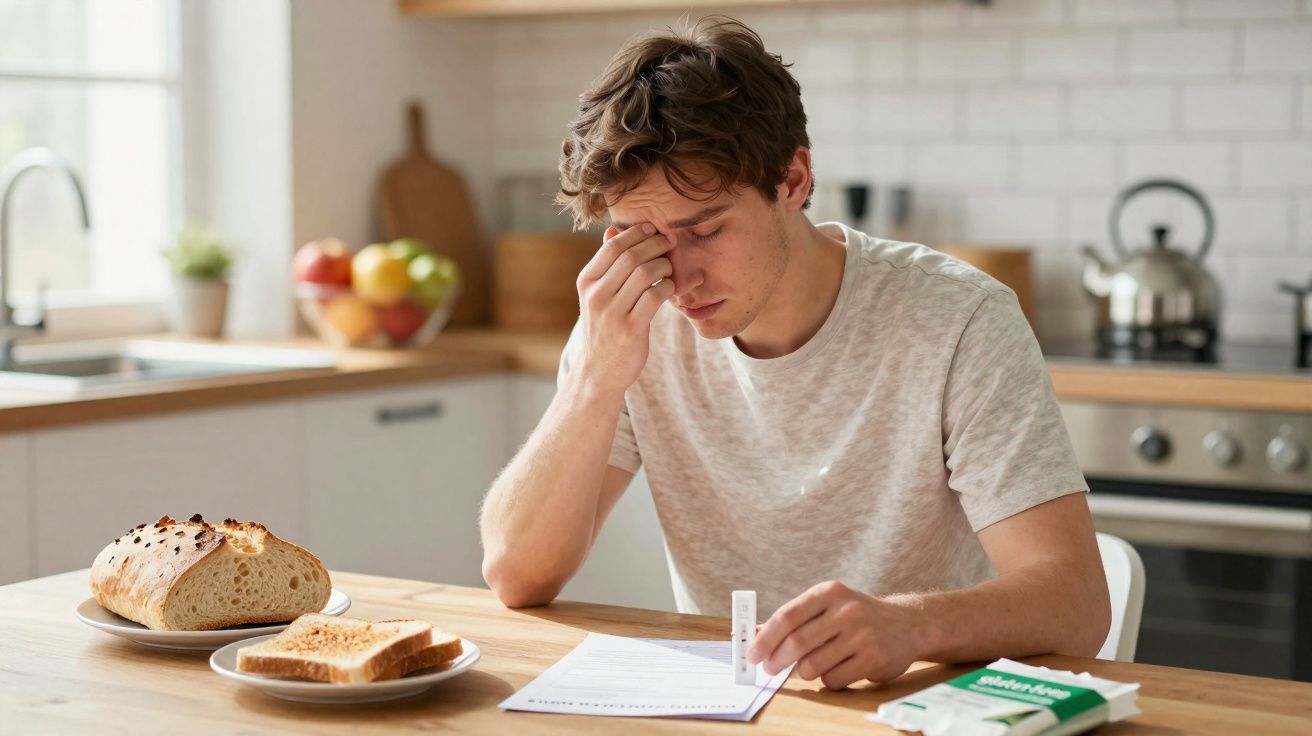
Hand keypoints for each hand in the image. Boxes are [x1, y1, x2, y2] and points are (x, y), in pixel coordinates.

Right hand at [570, 223, 675, 396]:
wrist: (599, 372)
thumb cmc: (604, 328)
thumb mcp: (597, 295)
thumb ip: (607, 265)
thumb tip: (613, 230)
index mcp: (586, 281)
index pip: (613, 246)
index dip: (637, 233)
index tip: (654, 229)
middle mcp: (596, 295)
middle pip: (631, 256)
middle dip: (655, 244)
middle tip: (670, 243)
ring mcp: (612, 313)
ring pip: (644, 273)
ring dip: (664, 266)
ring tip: (670, 269)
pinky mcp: (631, 329)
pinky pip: (655, 296)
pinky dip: (667, 287)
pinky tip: (669, 289)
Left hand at [747, 581, 923, 689]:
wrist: (907, 624)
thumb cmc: (856, 615)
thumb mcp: (828, 605)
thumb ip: (794, 618)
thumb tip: (755, 633)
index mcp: (829, 592)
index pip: (788, 616)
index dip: (766, 638)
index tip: (751, 654)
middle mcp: (847, 611)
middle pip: (797, 643)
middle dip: (777, 661)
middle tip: (770, 668)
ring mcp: (862, 635)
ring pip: (813, 666)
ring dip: (805, 671)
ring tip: (812, 665)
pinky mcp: (874, 659)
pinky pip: (834, 680)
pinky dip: (828, 680)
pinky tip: (838, 668)